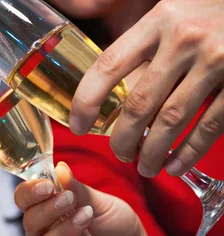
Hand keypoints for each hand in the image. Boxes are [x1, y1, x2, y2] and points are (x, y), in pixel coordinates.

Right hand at [14, 162, 164, 235]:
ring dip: (62, 231)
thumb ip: (77, 188)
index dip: (30, 192)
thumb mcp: (99, 200)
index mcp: (45, 208)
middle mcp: (43, 231)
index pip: (23, 199)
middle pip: (30, 222)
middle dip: (48, 210)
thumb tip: (59, 168)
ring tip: (85, 218)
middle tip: (70, 199)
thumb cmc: (112, 220)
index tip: (48, 186)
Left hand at [70, 0, 223, 177]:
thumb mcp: (173, 11)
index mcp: (159, 20)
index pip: (108, 66)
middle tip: (121, 154)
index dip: (86, 101)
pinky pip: (209, 126)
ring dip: (153, 152)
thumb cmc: (212, 10)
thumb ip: (144, 41)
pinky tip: (176, 165)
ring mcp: (216, 61)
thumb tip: (111, 87)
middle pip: (139, 104)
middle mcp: (184, 40)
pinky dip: (189, 152)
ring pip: (171, 120)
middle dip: (124, 138)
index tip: (78, 126)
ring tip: (146, 167)